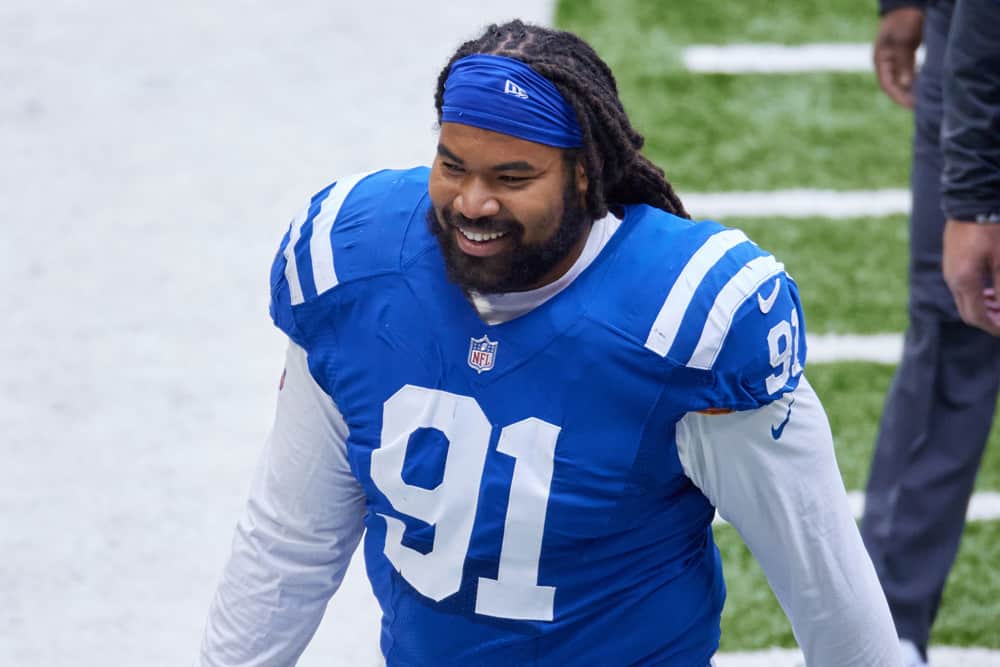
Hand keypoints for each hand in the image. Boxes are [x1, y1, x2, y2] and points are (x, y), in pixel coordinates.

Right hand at [874, 7, 923, 107]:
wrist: (909, 3)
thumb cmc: (904, 20)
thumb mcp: (903, 42)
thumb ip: (904, 63)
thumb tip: (906, 85)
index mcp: (881, 60)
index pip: (887, 85)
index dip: (900, 97)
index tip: (914, 106)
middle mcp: (886, 62)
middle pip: (895, 85)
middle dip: (907, 96)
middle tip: (922, 107)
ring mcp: (895, 58)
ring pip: (903, 79)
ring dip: (912, 90)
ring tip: (925, 99)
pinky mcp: (905, 54)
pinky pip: (910, 72)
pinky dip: (917, 80)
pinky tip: (926, 84)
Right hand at [942, 220, 999, 335]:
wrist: (972, 202)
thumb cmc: (991, 230)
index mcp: (965, 282)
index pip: (977, 317)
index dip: (994, 328)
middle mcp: (953, 280)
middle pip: (968, 312)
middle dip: (989, 319)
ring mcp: (949, 271)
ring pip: (964, 300)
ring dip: (983, 307)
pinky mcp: (951, 262)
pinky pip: (961, 287)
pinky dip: (976, 294)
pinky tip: (990, 289)